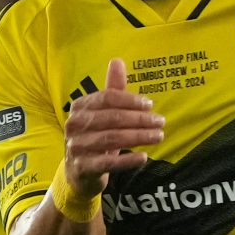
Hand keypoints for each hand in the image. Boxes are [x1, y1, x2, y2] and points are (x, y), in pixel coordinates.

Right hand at [60, 57, 160, 202]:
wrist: (78, 173)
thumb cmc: (94, 138)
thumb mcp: (102, 114)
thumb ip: (112, 90)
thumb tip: (117, 61)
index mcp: (79, 107)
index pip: (107, 98)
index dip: (130, 100)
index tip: (150, 104)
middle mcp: (74, 125)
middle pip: (112, 118)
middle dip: (139, 119)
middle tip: (160, 122)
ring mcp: (76, 147)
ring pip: (111, 138)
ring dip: (138, 136)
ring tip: (158, 136)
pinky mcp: (83, 168)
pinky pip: (108, 163)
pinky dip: (127, 160)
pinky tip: (144, 157)